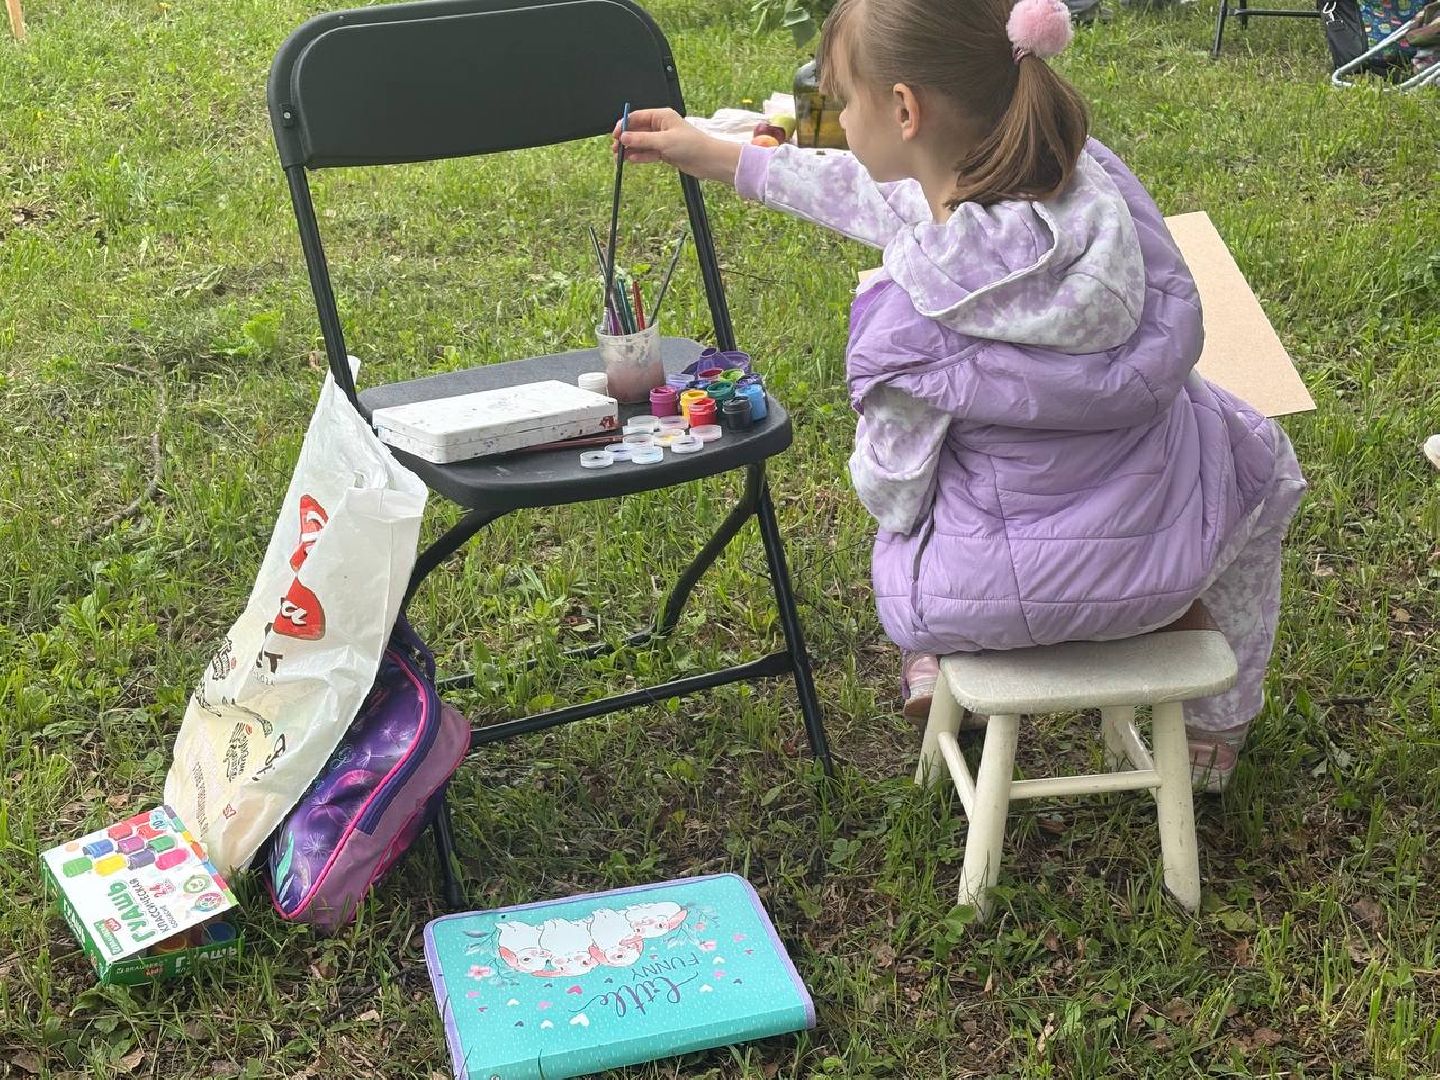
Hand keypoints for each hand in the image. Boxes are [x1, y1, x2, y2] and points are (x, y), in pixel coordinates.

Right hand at [613, 108, 741, 186]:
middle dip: (626, 139)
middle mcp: (661, 126)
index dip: (624, 125)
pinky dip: (640, 156)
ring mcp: (662, 140)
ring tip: (620, 157)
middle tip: (615, 148)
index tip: (615, 134)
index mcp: (662, 116)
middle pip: (637, 131)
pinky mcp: (665, 152)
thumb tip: (624, 138)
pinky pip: (648, 153)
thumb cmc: (692, 145)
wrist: (708, 161)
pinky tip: (632, 159)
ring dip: (631, 149)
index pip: (637, 117)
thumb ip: (642, 140)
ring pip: (641, 143)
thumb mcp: (663, 141)